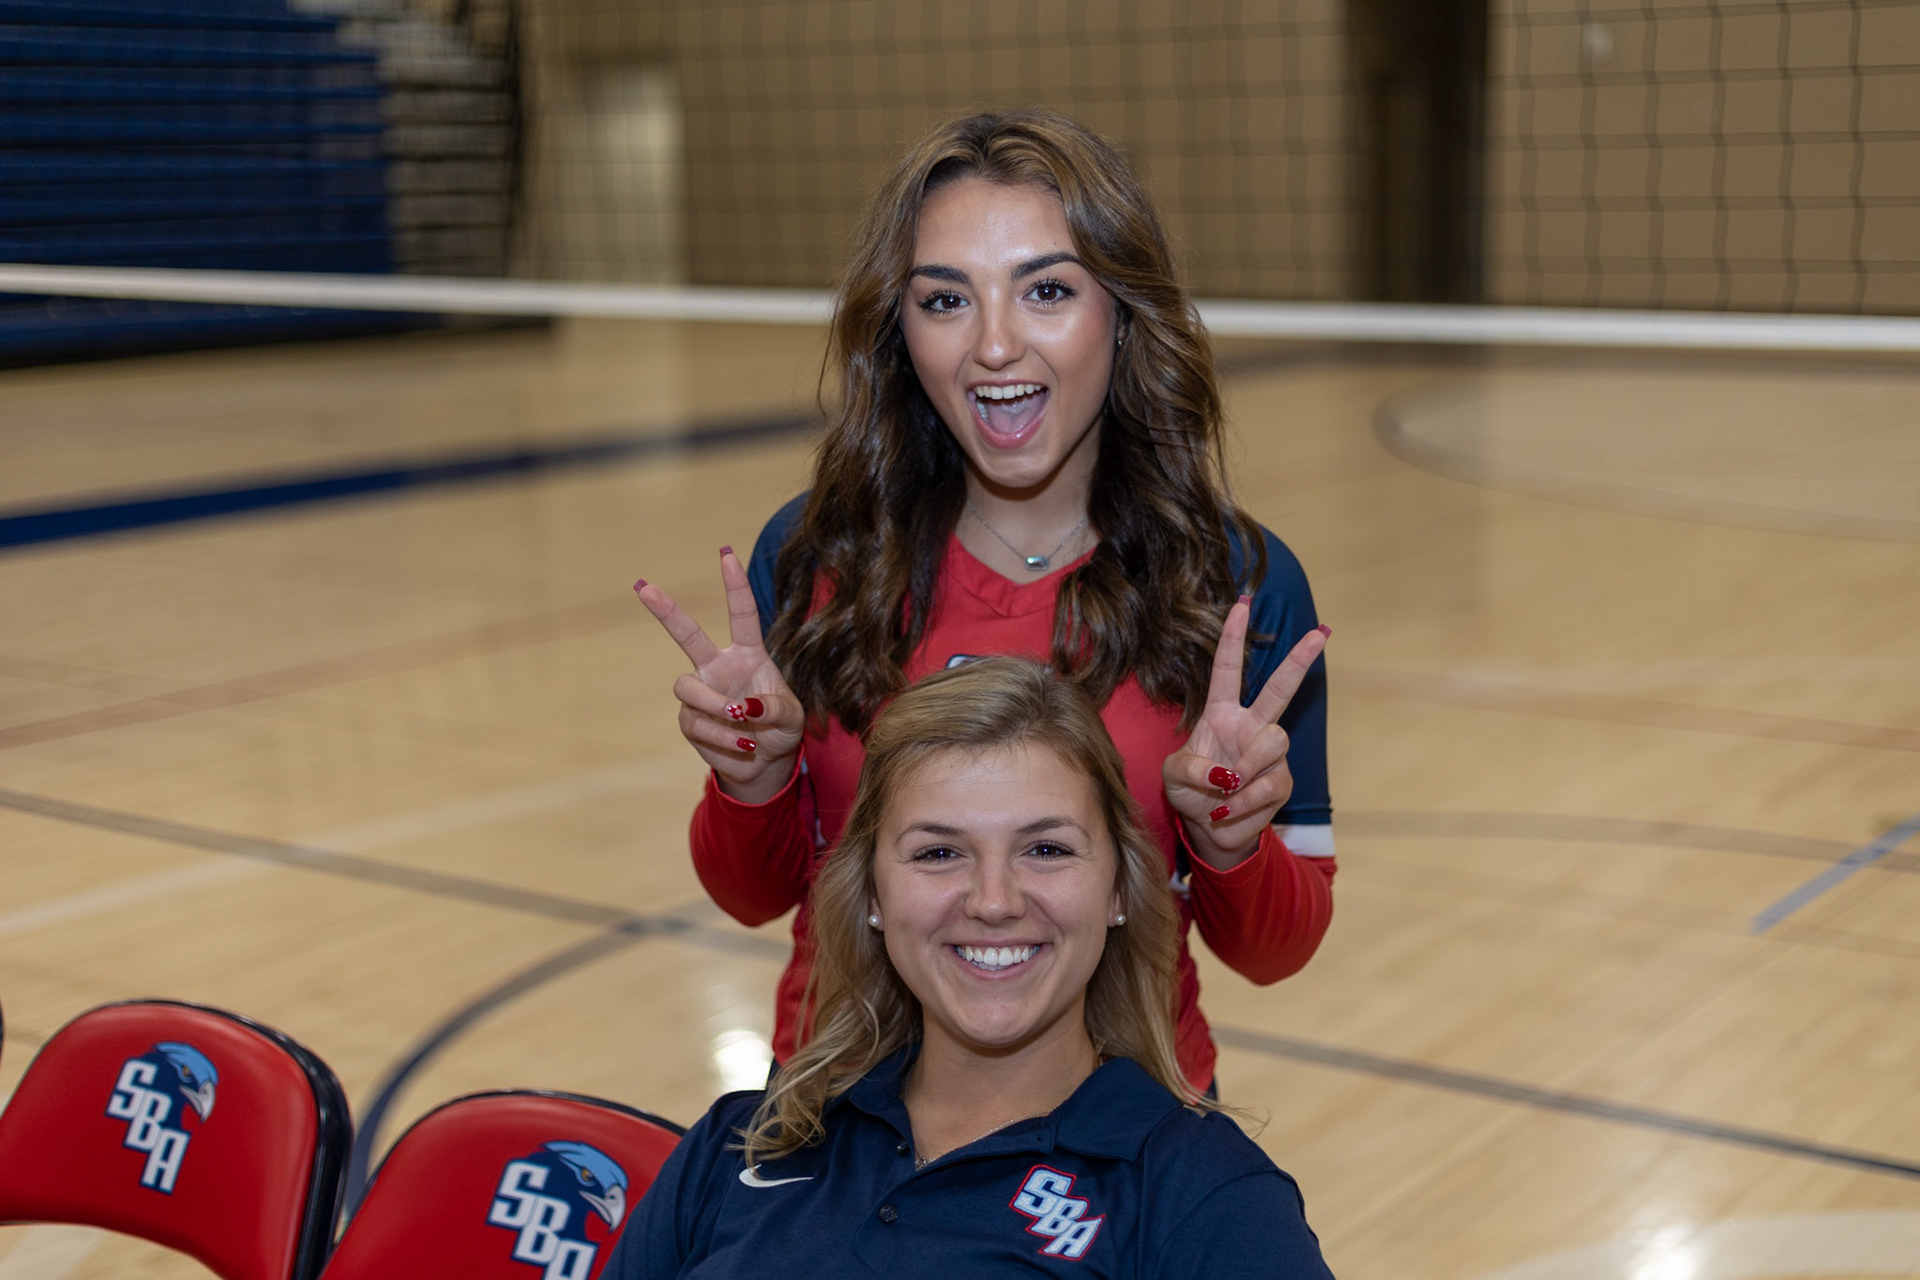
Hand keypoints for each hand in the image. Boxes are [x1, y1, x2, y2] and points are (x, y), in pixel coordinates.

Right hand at [634, 547, 805, 803]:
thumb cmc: (780, 729)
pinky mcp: (690, 720)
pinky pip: (697, 724)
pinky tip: (741, 745)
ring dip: (714, 706)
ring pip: (687, 687)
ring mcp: (701, 692)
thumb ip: (774, 707)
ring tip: (740, 721)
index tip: (725, 554)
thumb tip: (743, 707)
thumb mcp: (791, 717)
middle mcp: (719, 667)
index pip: (741, 614)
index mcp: (748, 654)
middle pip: (687, 634)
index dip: (734, 585)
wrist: (765, 762)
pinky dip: (722, 737)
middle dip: (665, 611)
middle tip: (643, 586)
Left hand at [1162, 598, 1328, 869]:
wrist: (1209, 829)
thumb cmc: (1189, 791)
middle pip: (1280, 689)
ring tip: (1223, 793)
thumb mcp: (1172, 776)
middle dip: (1300, 661)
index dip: (1233, 637)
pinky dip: (1242, 804)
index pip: (1227, 669)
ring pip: (1272, 743)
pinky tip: (1228, 811)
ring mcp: (1269, 753)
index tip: (1243, 605)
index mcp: (1221, 713)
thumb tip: (1228, 774)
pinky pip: (1267, 786)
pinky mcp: (1281, 782)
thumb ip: (1191, 769)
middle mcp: (1251, 726)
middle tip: (1320, 633)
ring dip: (1243, 772)